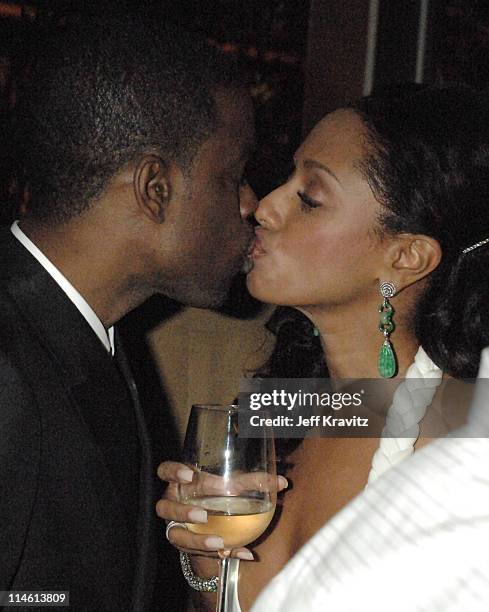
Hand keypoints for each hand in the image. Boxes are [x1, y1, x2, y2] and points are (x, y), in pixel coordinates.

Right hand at [156, 460, 287, 559]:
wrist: (211, 521)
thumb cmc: (219, 494)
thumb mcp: (233, 485)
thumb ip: (254, 482)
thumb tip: (282, 482)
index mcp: (181, 482)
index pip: (165, 471)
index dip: (173, 472)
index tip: (190, 475)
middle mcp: (174, 502)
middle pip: (166, 507)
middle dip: (182, 512)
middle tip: (203, 515)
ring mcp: (176, 526)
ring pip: (175, 535)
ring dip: (195, 539)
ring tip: (218, 541)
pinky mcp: (188, 545)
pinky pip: (198, 553)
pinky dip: (221, 554)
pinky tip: (242, 553)